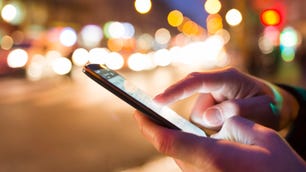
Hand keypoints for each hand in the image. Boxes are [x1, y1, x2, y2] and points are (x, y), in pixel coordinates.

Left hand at [134, 111, 305, 171]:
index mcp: (214, 157)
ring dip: (167, 138)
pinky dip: (179, 147)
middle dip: (155, 130)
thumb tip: (214, 119)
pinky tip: (182, 138)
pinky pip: (187, 162)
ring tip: (159, 122)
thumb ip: (232, 122)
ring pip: (177, 156)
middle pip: (169, 148)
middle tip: (147, 113)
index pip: (169, 140)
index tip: (138, 112)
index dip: (149, 126)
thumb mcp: (260, 135)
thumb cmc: (279, 165)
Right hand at [154, 67, 298, 129]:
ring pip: (197, 116)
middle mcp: (214, 83)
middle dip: (204, 118)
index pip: (196, 81)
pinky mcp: (208, 104)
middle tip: (224, 127)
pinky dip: (211, 128)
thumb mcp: (261, 109)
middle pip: (193, 102)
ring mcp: (210, 94)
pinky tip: (227, 126)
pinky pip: (201, 121)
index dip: (176, 91)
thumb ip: (237, 110)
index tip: (157, 101)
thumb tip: (207, 118)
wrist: (273, 104)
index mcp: (227, 78)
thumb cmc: (268, 104)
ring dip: (211, 126)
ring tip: (234, 125)